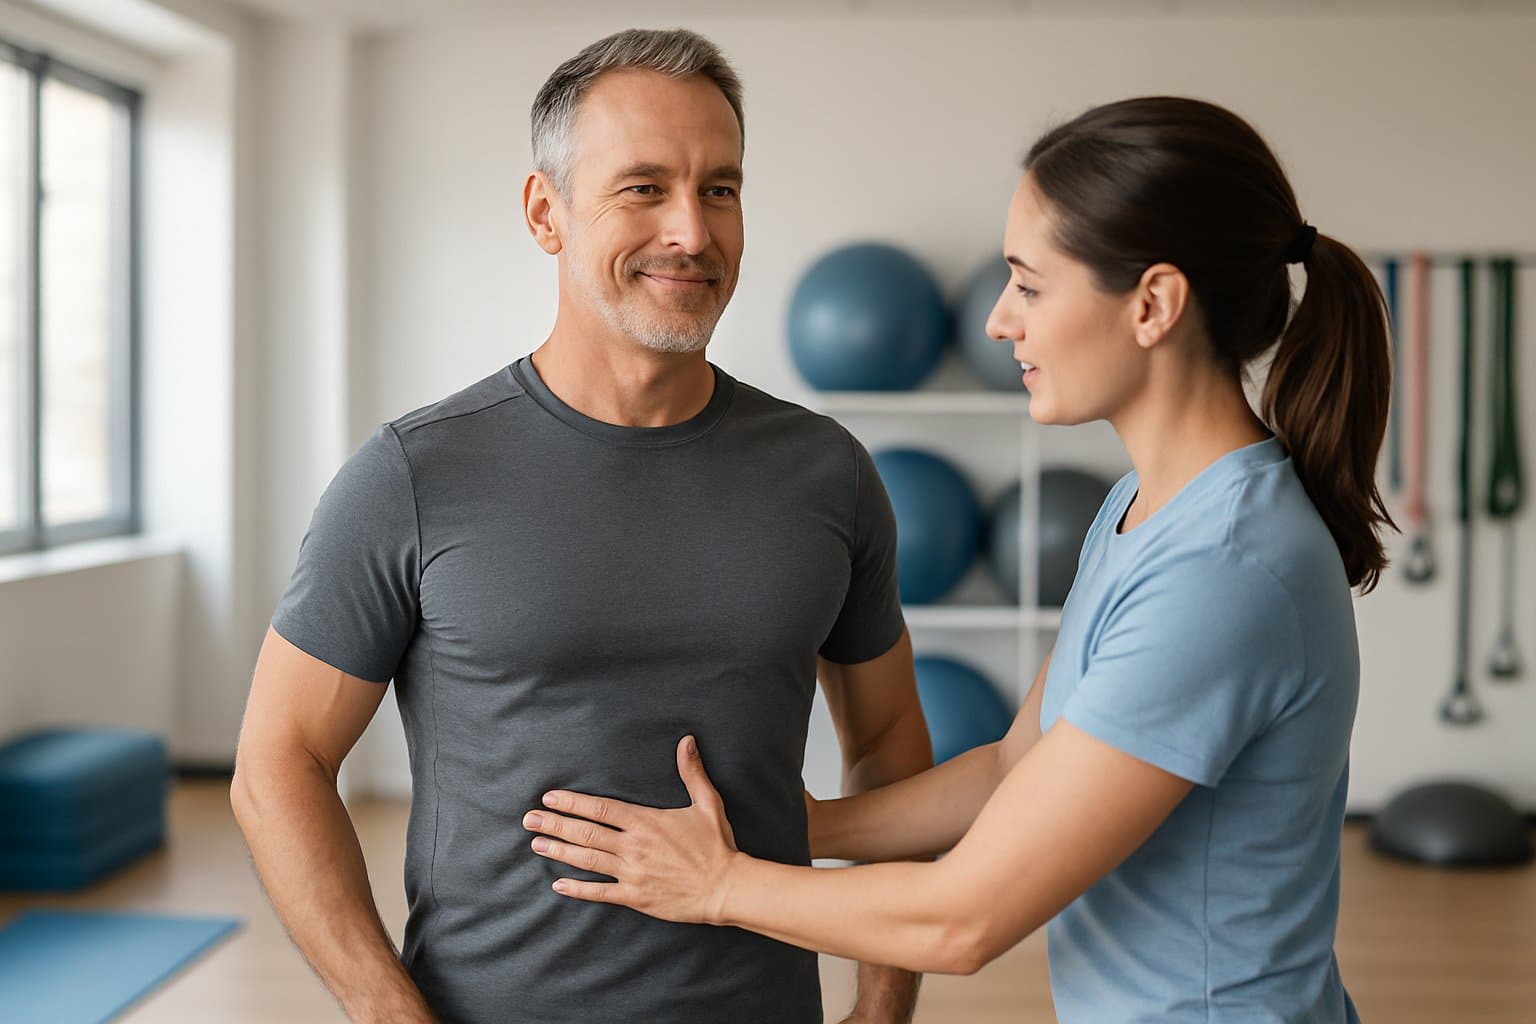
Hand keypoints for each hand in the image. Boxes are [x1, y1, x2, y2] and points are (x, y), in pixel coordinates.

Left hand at [522, 736, 741, 924]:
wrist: (725, 887)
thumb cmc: (716, 844)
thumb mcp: (707, 803)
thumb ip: (692, 772)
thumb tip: (686, 741)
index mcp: (646, 821)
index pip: (601, 808)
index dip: (573, 803)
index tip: (550, 798)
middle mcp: (633, 846)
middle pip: (586, 832)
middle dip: (555, 825)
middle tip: (529, 820)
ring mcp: (631, 872)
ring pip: (587, 860)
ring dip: (559, 851)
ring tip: (537, 844)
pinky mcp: (635, 896)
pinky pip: (600, 893)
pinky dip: (578, 889)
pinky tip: (559, 885)